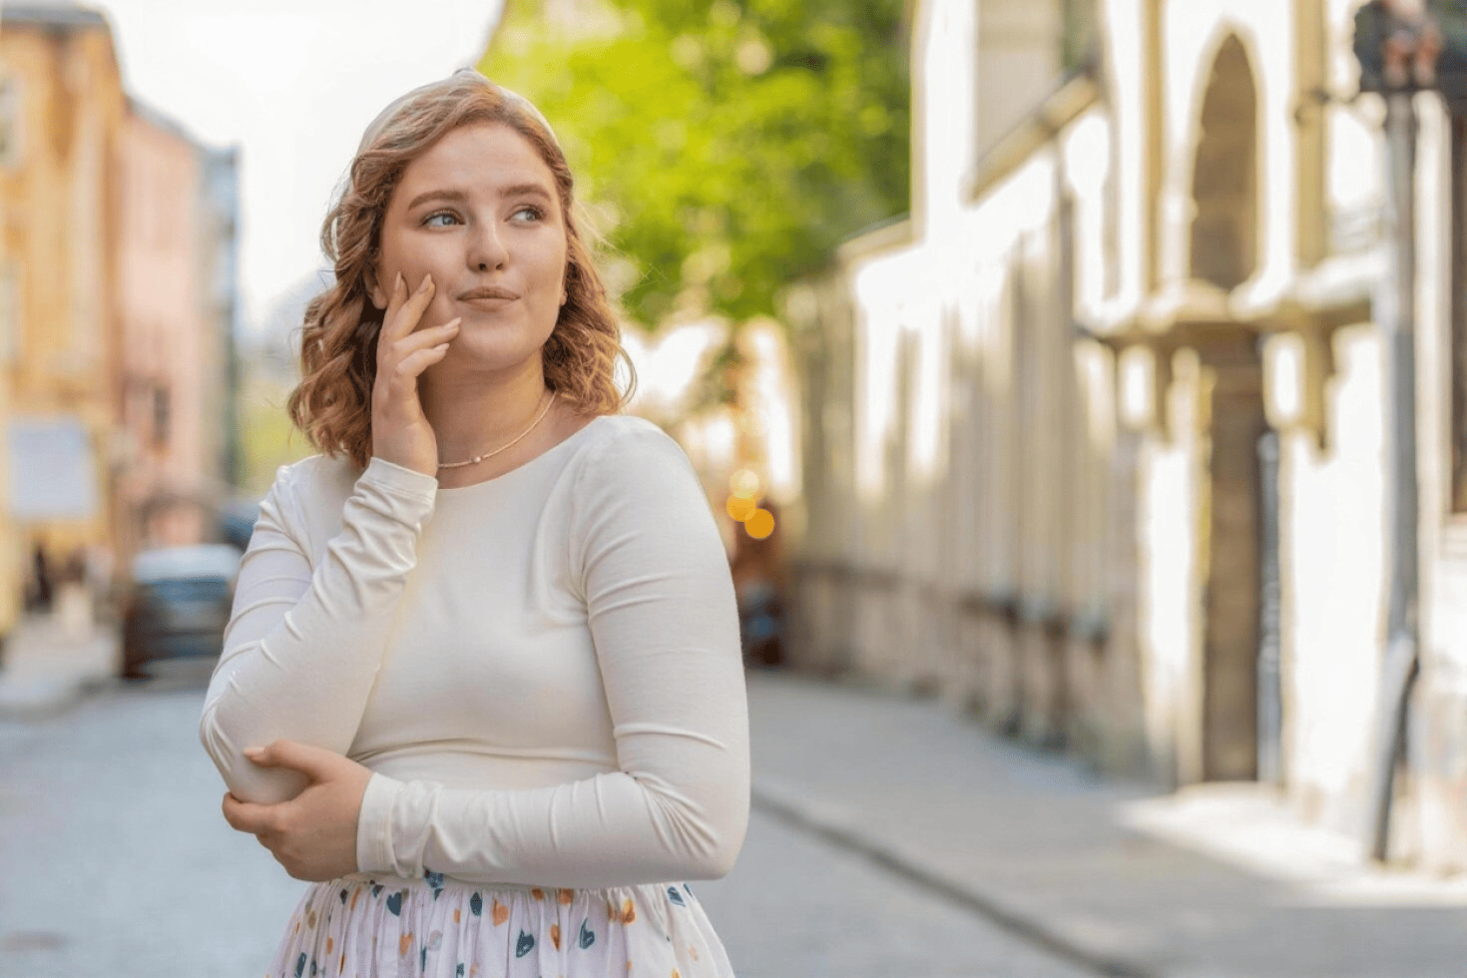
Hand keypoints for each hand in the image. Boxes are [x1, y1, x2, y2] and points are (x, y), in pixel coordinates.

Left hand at [221, 740, 372, 881]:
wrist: (391, 829)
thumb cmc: (359, 792)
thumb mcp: (325, 763)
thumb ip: (285, 753)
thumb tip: (249, 754)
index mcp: (283, 823)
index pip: (236, 818)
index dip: (230, 804)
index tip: (234, 793)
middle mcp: (284, 850)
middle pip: (258, 829)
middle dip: (263, 813)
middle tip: (285, 796)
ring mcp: (297, 866)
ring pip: (275, 844)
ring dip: (281, 829)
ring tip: (305, 812)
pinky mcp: (310, 875)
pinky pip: (290, 858)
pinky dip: (295, 844)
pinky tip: (316, 831)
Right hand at [371, 272, 460, 475]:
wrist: (402, 480)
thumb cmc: (413, 448)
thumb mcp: (419, 409)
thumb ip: (420, 386)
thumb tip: (436, 362)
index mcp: (390, 381)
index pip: (392, 335)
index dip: (398, 306)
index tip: (408, 280)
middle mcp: (384, 382)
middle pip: (391, 331)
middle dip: (408, 303)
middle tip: (425, 277)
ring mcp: (387, 394)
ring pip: (398, 348)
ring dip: (427, 331)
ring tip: (454, 324)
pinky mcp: (397, 408)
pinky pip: (404, 372)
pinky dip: (423, 356)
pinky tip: (443, 350)